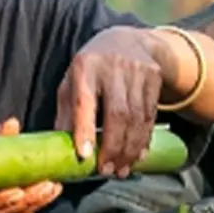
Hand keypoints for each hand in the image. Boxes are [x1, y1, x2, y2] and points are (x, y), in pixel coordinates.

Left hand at [56, 26, 164, 177]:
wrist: (127, 40)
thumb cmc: (91, 69)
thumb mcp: (72, 83)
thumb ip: (66, 114)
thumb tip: (59, 150)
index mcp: (84, 67)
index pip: (84, 102)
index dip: (84, 130)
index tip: (84, 155)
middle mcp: (112, 66)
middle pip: (116, 115)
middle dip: (113, 147)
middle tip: (107, 172)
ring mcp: (136, 70)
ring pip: (136, 118)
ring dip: (130, 149)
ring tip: (122, 169)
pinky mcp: (154, 76)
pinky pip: (150, 115)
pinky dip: (144, 139)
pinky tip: (137, 155)